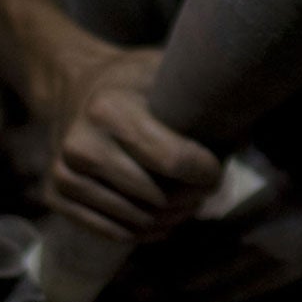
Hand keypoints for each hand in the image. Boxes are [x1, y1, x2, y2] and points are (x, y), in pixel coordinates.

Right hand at [41, 44, 222, 242]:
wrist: (70, 85)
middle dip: (191, 198)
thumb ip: (199, 92)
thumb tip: (247, 123)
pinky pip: (112, 232)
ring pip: (137, 221)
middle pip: (158, 198)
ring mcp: (63, 173)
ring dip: (171, 219)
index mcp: (109, 109)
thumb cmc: (129, 80)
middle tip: (203, 188)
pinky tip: (161, 218)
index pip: (174, 161)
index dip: (207, 173)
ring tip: (185, 201)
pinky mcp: (54, 195)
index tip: (217, 168)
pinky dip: (144, 231)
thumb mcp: (162, 69)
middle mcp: (81, 144)